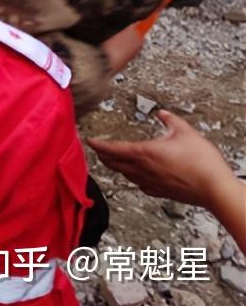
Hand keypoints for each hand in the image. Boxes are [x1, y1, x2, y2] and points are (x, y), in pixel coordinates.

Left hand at [88, 110, 237, 207]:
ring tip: (112, 161)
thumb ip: (170, 120)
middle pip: (114, 164)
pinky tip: (136, 177)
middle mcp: (143, 170)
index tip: (89, 141)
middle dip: (103, 156)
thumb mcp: (185, 132)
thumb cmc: (201, 162)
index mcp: (144, 153)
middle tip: (97, 151)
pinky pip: (140, 185)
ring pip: (125, 175)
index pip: (113, 149)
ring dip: (115, 167)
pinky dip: (132, 178)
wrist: (215, 189)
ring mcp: (151, 183)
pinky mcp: (161, 192)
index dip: (98, 145)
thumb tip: (162, 113)